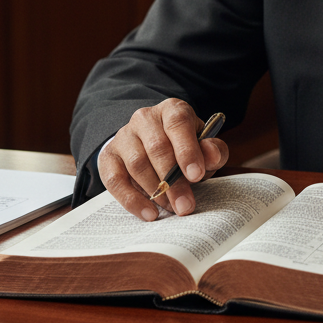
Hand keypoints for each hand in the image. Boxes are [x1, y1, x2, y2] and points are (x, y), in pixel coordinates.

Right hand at [98, 98, 228, 220]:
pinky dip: (131, 199)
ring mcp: (124, 136)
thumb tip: (211, 155)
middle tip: (185, 205)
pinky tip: (149, 213)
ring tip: (171, 209)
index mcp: (172, 109)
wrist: (154, 148)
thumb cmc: (184, 149)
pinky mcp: (109, 156)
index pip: (178, 123)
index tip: (196, 175)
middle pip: (157, 147)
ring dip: (155, 191)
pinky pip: (115, 179)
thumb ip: (213, 151)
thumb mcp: (205, 147)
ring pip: (137, 163)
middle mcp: (145, 118)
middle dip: (173, 180)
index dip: (187, 150)